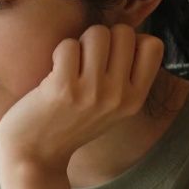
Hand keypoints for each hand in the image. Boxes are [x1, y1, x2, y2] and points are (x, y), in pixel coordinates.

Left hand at [0, 24, 164, 172]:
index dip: (130, 40)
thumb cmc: (70, 123)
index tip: (111, 56)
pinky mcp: (63, 89)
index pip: (154, 44)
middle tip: (85, 61)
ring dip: (79, 43)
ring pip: (97, 33)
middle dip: (101, 38)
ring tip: (70, 66)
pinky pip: (69, 45)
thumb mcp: (112, 108)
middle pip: (123, 32)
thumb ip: (127, 77)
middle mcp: (119, 96)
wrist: (35, 156)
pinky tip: (53, 73)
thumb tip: (133, 34)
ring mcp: (92, 92)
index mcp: (135, 99)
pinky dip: (59, 53)